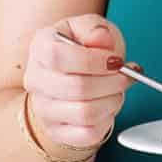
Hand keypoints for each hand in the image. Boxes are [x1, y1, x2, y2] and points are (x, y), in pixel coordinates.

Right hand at [23, 13, 133, 153]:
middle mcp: (36, 80)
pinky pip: (88, 134)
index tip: (116, 60)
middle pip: (77, 88)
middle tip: (126, 75)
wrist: (72, 75)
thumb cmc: (83, 49)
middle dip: (113, 82)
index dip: (92, 61)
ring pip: (85, 113)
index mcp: (40, 47)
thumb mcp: (90, 28)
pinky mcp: (57, 131)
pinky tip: (108, 105)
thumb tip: (101, 38)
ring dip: (113, 101)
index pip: (58, 57)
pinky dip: (107, 120)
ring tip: (118, 90)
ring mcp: (43, 109)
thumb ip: (95, 30)